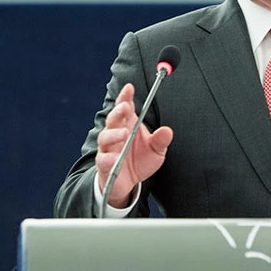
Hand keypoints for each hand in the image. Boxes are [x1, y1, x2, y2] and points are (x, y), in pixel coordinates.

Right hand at [95, 83, 172, 207]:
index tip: (129, 87)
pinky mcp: (104, 164)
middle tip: (125, 107)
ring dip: (113, 134)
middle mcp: (115, 133)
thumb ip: (160, 141)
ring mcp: (108, 148)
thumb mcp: (156, 150)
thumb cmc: (140, 160)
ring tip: (124, 133)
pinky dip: (108, 158)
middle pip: (113, 118)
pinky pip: (103, 159)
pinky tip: (114, 158)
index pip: (124, 106)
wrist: (128, 183)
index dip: (125, 96)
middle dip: (118, 111)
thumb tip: (168, 131)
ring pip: (105, 137)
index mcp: (128, 124)